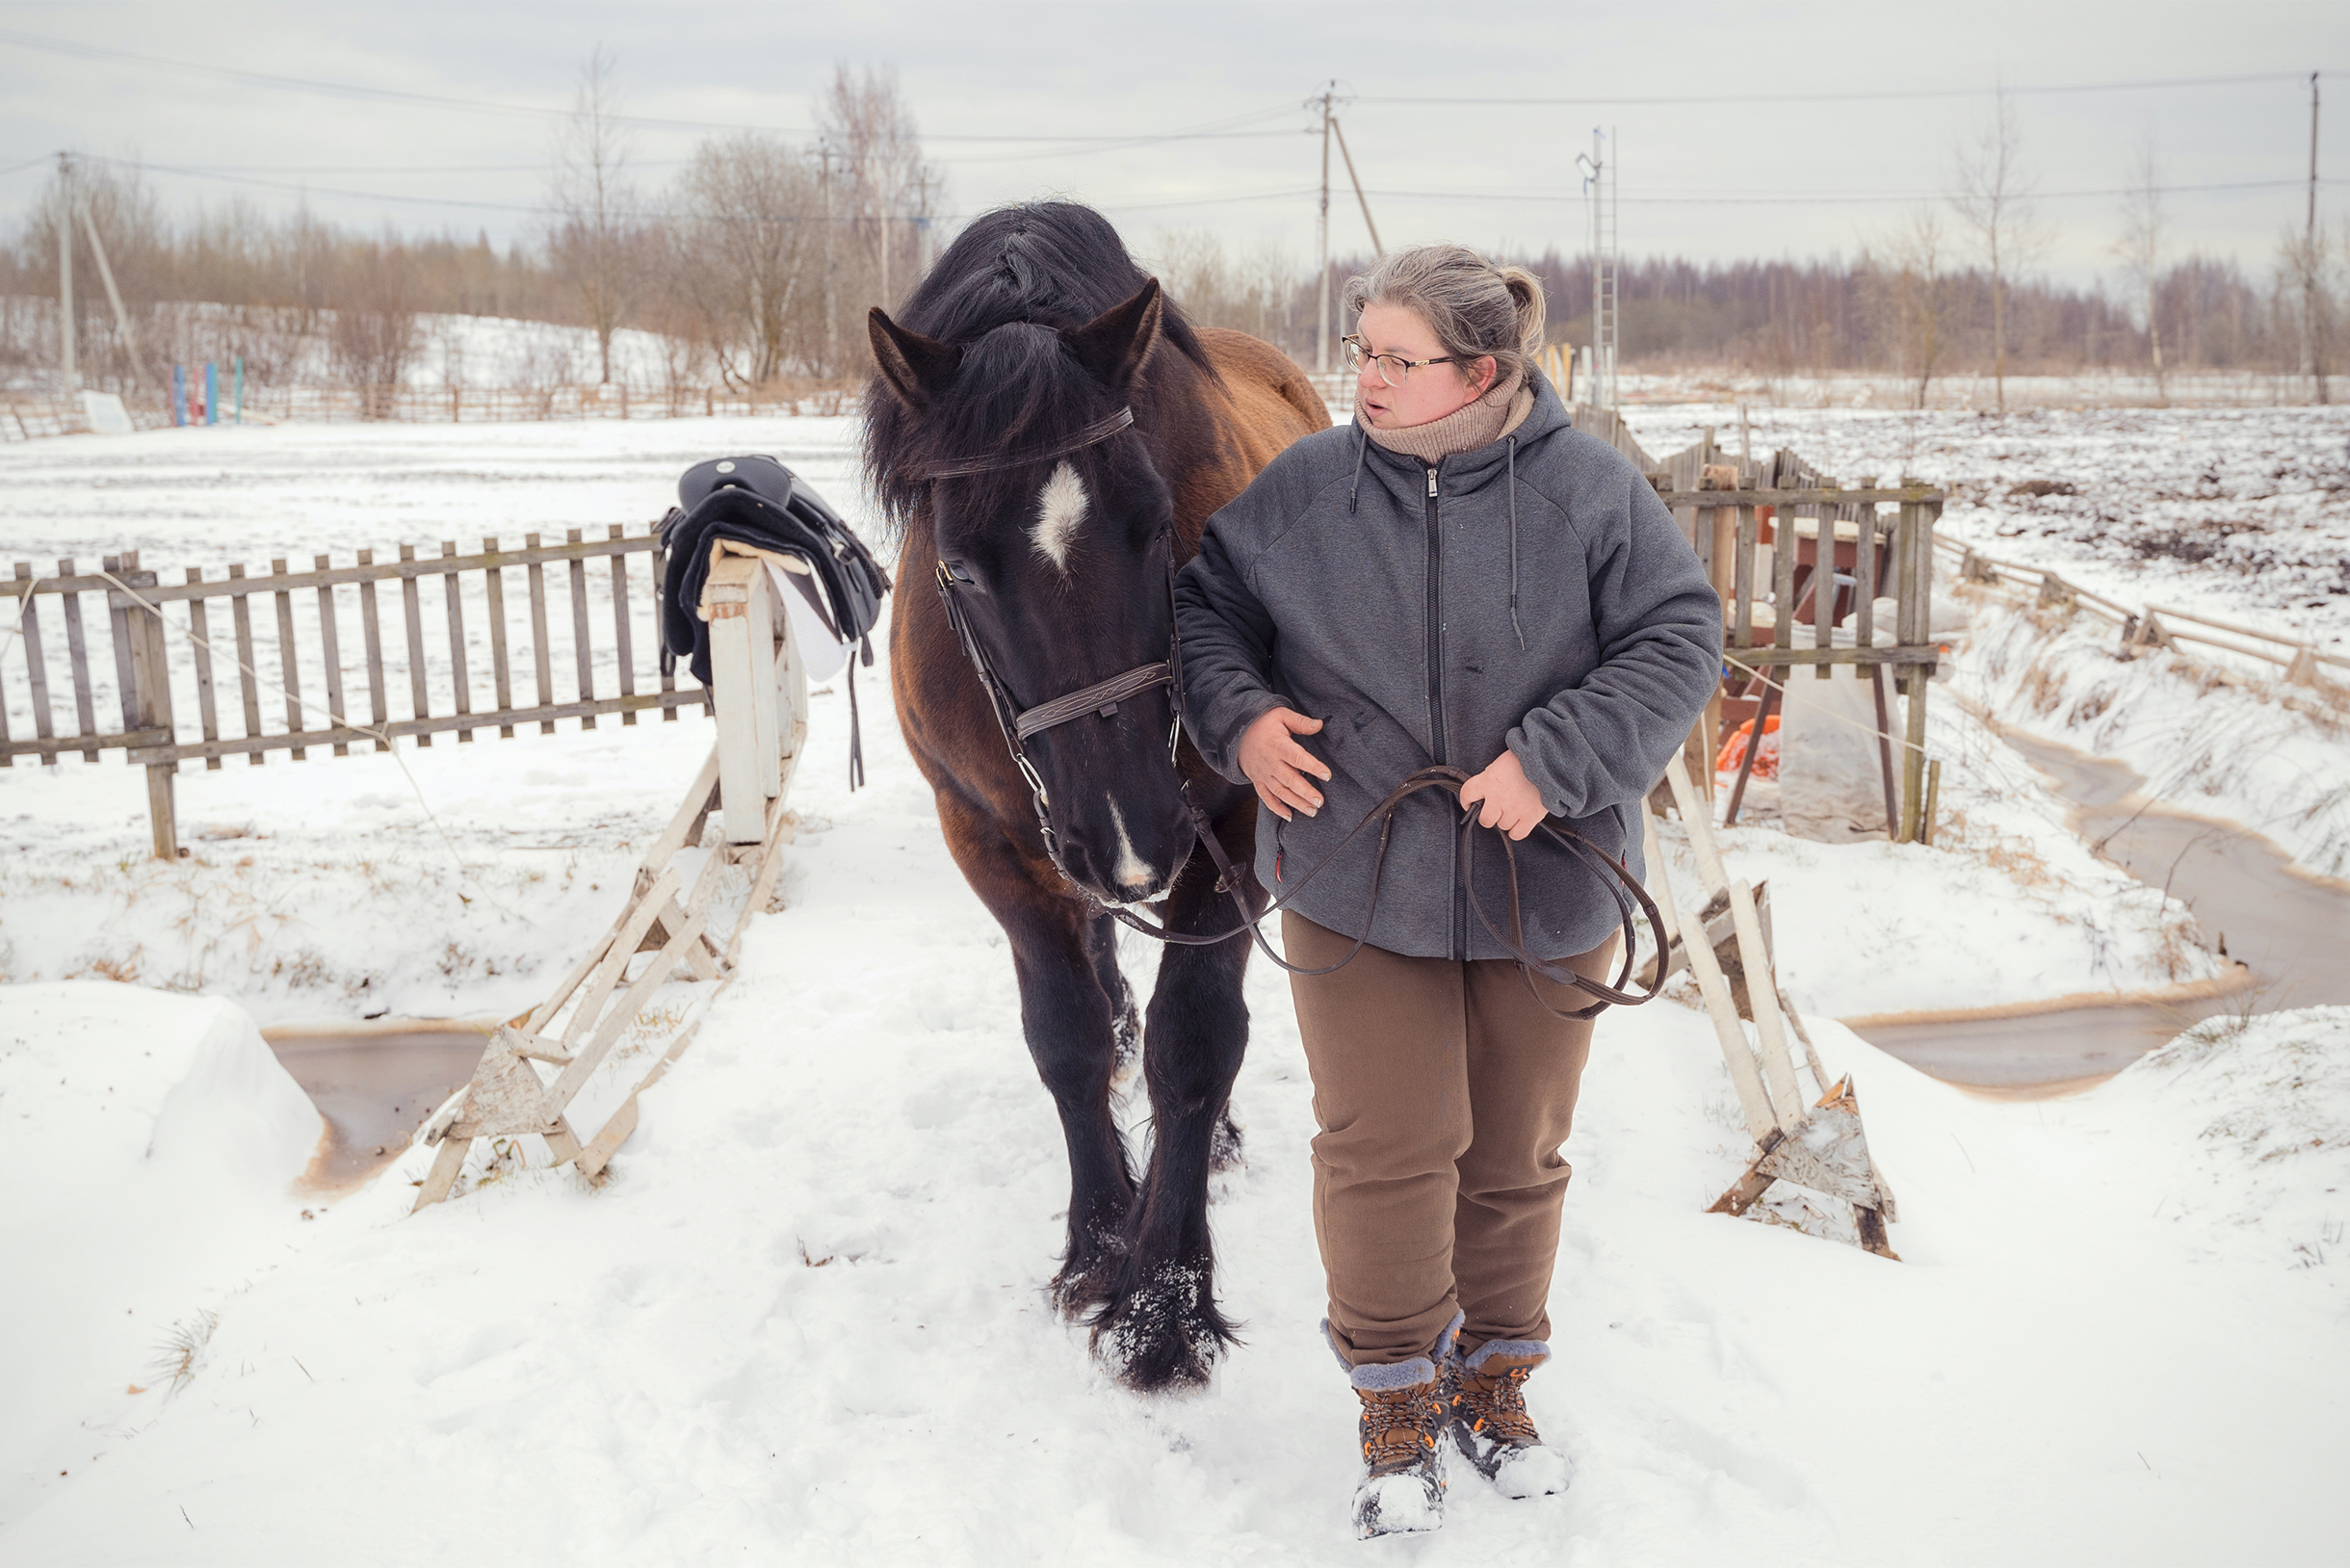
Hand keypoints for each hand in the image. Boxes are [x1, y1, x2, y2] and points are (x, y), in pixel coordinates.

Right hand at [1237, 707, 1330, 821]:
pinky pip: (1266, 798)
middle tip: (1320, 801)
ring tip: (1312, 811)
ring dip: (1296, 803)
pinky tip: (1289, 817)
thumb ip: (1300, 722)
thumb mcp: (1281, 715)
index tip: (1327, 775)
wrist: (1235, 732)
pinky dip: (1276, 808)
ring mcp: (1262, 774)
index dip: (1313, 766)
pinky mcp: (1257, 781)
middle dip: (1305, 792)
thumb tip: (1320, 724)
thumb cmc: (1262, 722)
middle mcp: (1270, 762)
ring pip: (1280, 792)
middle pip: (1289, 779)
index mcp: (1277, 745)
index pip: (1297, 758)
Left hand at [1457, 750, 1547, 840]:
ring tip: (1514, 809)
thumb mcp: (1502, 762)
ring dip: (1506, 820)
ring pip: (1502, 826)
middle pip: (1485, 819)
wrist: (1550, 759)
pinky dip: (1517, 830)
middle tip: (1495, 810)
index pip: (1467, 794)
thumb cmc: (1527, 758)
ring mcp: (1514, 809)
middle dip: (1489, 816)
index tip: (1471, 803)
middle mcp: (1498, 798)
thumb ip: (1491, 776)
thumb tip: (1486, 787)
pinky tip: (1520, 821)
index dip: (1467, 801)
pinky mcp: (1530, 817)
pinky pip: (1517, 834)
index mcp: (1488, 781)